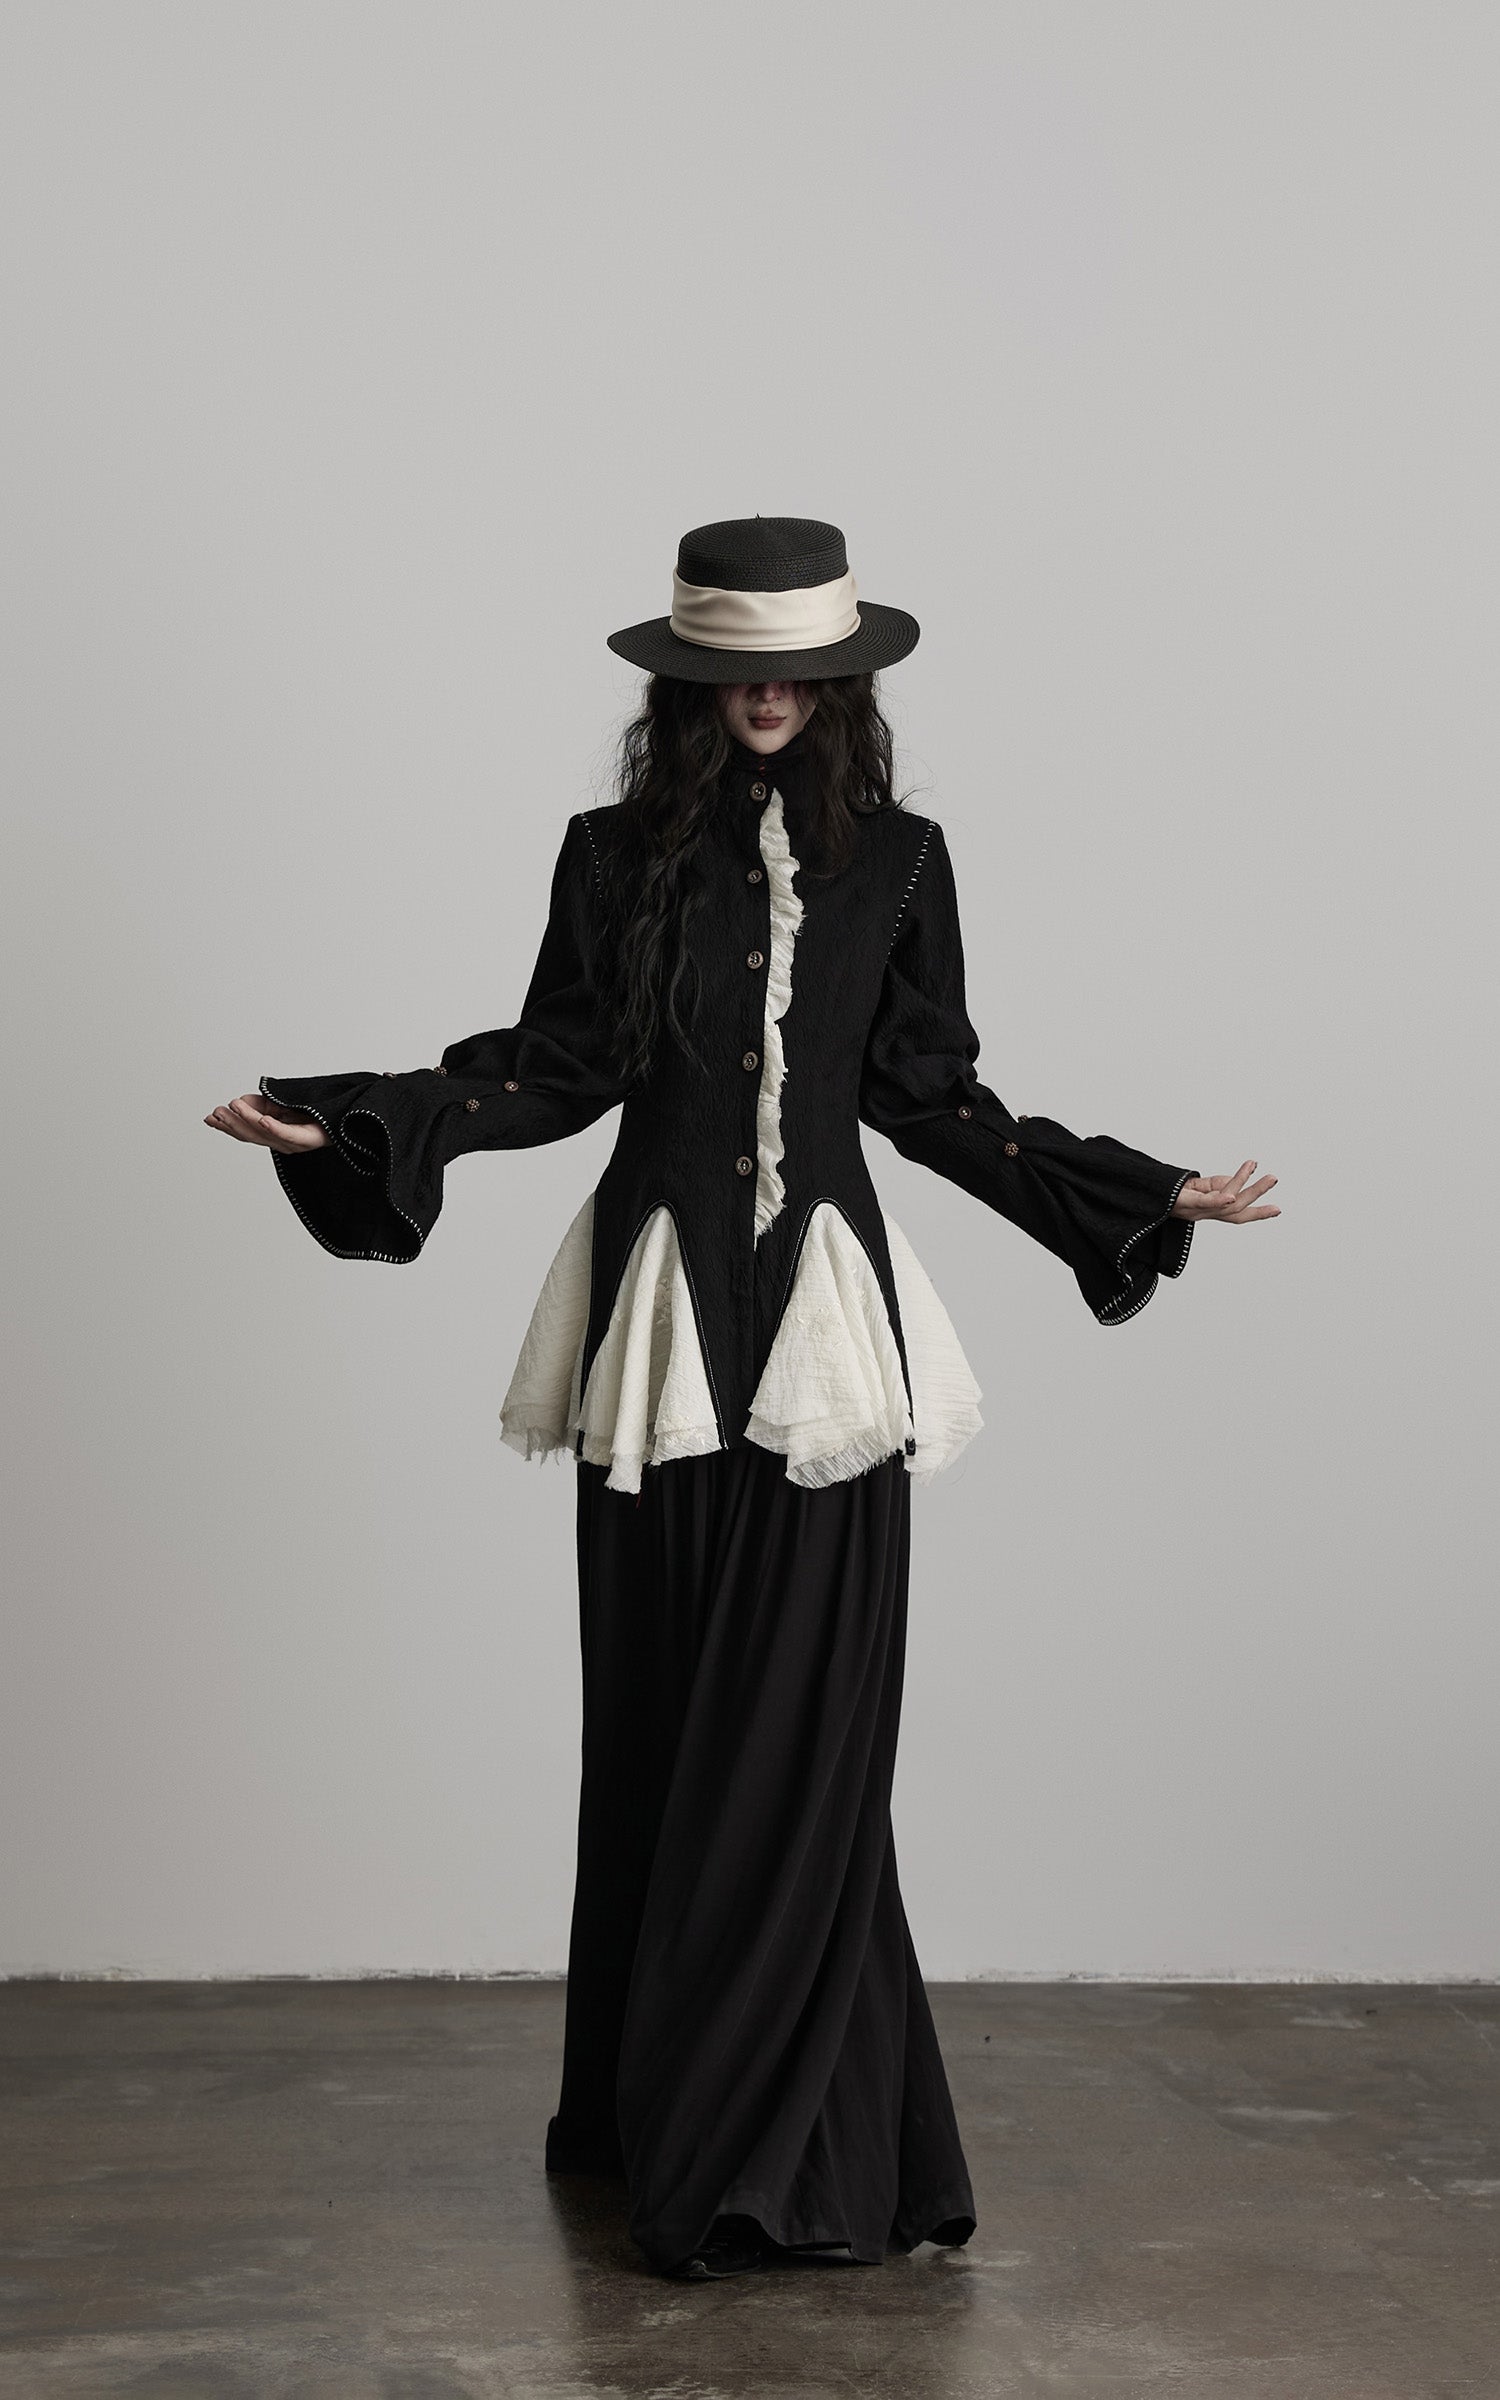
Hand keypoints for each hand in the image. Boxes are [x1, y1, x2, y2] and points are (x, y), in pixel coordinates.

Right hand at [203, 1093, 327, 1153]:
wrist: (343, 1118)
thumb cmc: (313, 1113)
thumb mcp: (279, 1104)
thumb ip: (259, 1104)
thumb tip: (239, 1103)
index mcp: (273, 1135)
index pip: (245, 1132)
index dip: (226, 1126)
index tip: (209, 1118)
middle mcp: (281, 1142)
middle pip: (251, 1135)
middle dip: (232, 1123)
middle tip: (217, 1112)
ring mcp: (294, 1143)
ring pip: (265, 1132)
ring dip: (248, 1119)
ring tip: (233, 1107)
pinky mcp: (308, 1140)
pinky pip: (288, 1134)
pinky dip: (274, 1127)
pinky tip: (263, 1119)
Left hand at [1170, 1160, 1278, 1223]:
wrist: (1138, 1197)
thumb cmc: (1166, 1193)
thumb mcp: (1196, 1186)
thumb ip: (1216, 1184)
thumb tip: (1235, 1181)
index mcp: (1208, 1210)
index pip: (1237, 1213)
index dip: (1258, 1213)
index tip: (1278, 1209)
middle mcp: (1204, 1213)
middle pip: (1237, 1210)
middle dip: (1257, 1194)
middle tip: (1274, 1178)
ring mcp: (1194, 1210)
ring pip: (1226, 1202)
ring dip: (1243, 1183)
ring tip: (1254, 1165)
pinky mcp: (1183, 1203)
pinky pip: (1204, 1204)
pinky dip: (1218, 1199)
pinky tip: (1230, 1195)